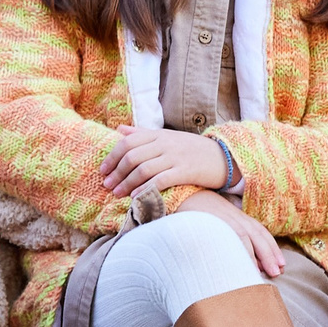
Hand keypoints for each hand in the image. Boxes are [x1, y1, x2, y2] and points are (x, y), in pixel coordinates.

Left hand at [101, 125, 228, 196]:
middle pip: (132, 156)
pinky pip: (161, 179)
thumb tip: (119, 130)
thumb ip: (143, 133)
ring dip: (127, 183)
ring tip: (118, 194)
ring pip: (143, 169)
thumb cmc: (191, 149)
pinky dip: (146, 188)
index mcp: (159, 134)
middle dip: (117, 172)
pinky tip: (136, 196)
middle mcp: (165, 143)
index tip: (103, 170)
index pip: (128, 142)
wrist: (223, 157)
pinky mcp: (186, 171)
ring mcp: (176, 157)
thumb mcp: (167, 137)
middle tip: (108, 186)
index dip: (112, 157)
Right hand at [177, 190, 282, 276]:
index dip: (272, 247)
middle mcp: (235, 217)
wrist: (181, 194)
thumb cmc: (198, 211)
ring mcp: (225, 218)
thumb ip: (231, 232)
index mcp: (237, 216)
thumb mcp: (219, 219)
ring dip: (259, 256)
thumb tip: (243, 255)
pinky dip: (241, 252)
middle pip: (258, 235)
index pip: (260, 232)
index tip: (281, 263)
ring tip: (266, 274)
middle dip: (270, 254)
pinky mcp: (215, 222)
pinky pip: (232, 238)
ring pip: (248, 237)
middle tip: (278, 272)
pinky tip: (245, 267)